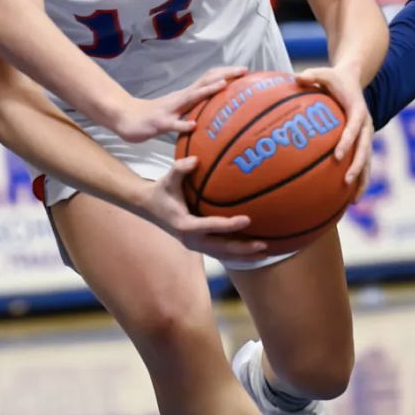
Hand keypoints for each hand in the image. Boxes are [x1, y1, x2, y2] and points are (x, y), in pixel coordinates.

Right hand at [111, 65, 246, 142]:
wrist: (125, 117)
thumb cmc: (155, 116)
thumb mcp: (178, 111)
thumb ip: (194, 110)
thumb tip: (216, 112)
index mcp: (186, 96)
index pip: (209, 79)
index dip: (227, 73)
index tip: (246, 71)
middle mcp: (180, 98)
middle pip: (205, 82)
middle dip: (225, 75)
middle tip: (244, 71)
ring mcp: (169, 109)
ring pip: (191, 98)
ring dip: (207, 91)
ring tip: (223, 85)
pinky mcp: (159, 123)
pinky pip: (173, 124)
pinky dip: (184, 124)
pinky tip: (194, 126)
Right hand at [142, 157, 268, 262]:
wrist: (149, 207)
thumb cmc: (162, 191)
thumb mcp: (168, 179)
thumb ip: (180, 169)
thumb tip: (196, 160)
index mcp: (185, 225)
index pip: (211, 226)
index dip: (230, 225)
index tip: (248, 219)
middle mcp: (192, 240)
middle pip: (221, 248)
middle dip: (243, 248)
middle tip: (264, 245)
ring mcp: (196, 245)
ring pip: (223, 254)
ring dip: (244, 255)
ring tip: (265, 253)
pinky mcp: (200, 245)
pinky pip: (221, 252)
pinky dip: (237, 253)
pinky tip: (253, 252)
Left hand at [297, 62, 372, 197]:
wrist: (353, 79)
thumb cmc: (333, 78)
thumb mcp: (323, 73)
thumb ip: (311, 75)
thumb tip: (296, 77)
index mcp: (357, 110)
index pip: (354, 128)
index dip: (347, 141)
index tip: (338, 156)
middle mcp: (366, 125)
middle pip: (365, 149)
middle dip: (357, 166)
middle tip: (346, 181)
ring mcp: (366, 135)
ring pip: (368, 161)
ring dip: (362, 179)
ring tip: (354, 201)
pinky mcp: (363, 142)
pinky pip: (362, 162)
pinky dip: (359, 179)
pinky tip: (349, 198)